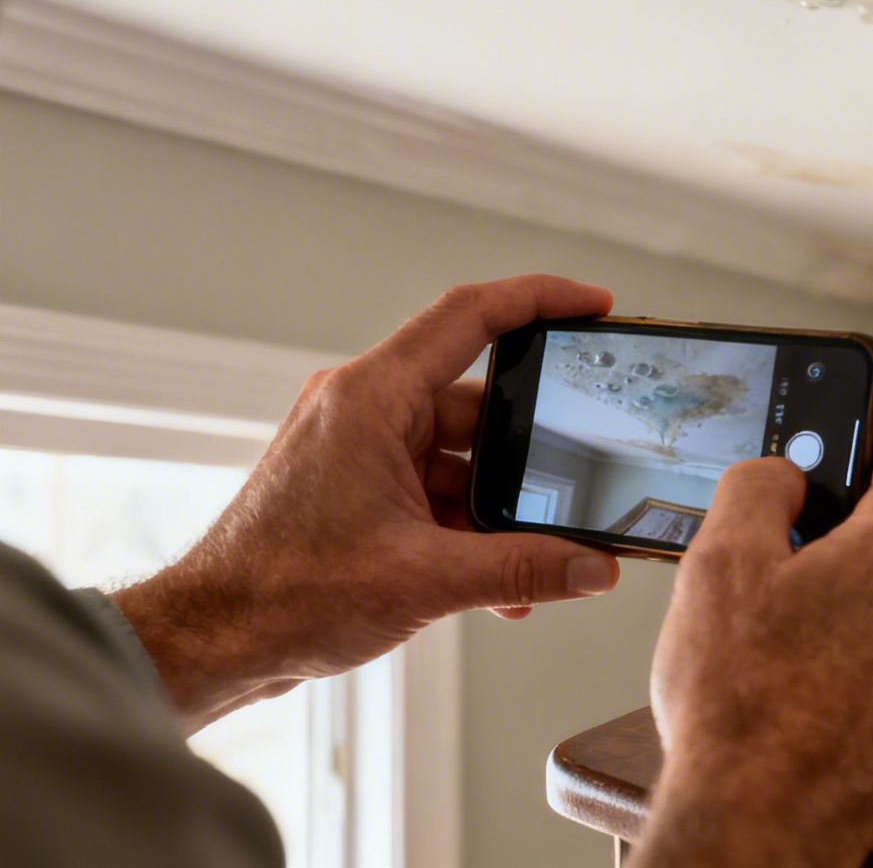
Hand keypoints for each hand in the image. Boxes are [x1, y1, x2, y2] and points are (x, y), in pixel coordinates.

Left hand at [113, 275, 623, 731]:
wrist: (211, 642)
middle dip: (532, 449)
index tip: (592, 305)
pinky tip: (498, 579)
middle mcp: (362, 410)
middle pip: (476, 402)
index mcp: (370, 398)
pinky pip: (434, 489)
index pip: (470, 316)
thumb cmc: (279, 594)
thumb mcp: (424, 579)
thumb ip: (521, 567)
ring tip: (535, 553)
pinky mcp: (355, 488)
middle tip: (582, 471)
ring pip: (460, 455)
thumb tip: (593, 567)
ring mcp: (356, 448)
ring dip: (499, 506)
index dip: (539, 299)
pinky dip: (468, 527)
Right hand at [633, 429, 872, 867]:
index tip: (848, 450)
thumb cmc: (744, 709)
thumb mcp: (720, 562)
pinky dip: (860, 660)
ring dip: (854, 603)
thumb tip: (781, 475)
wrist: (763, 827)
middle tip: (782, 562)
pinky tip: (802, 688)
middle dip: (849, 537)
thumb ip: (757, 488)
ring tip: (782, 640)